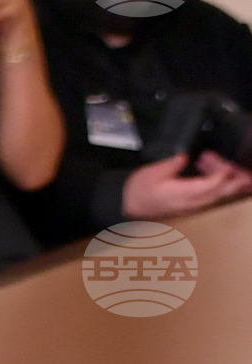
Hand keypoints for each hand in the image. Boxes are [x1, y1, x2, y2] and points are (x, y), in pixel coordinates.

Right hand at [121, 151, 251, 218]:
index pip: (210, 186)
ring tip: (228, 167)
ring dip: (225, 183)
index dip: (222, 175)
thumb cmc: (137, 189)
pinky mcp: (188, 205)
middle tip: (245, 173)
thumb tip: (185, 157)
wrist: (124, 205)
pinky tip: (213, 172)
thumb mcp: (153, 172)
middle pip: (218, 193)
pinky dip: (215, 185)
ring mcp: (189, 206)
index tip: (228, 164)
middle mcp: (189, 203)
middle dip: (233, 182)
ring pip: (215, 196)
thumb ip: (172, 164)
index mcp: (181, 195)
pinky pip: (208, 196)